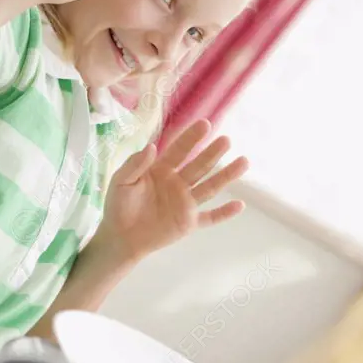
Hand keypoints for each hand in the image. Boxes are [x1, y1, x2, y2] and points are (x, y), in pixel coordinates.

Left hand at [95, 119, 249, 262]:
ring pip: (210, 187)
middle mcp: (178, 183)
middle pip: (199, 166)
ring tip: (244, 162)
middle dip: (212, 153)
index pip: (179, 150)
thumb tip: (151, 147)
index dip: (191, 138)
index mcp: (161, 170)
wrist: (119, 237)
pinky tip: (240, 206)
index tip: (205, 124)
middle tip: (226, 140)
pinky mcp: (188, 223)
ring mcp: (185, 203)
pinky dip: (224, 213)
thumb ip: (135, 164)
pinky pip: (210, 217)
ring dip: (226, 176)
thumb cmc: (118, 206)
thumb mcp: (121, 181)